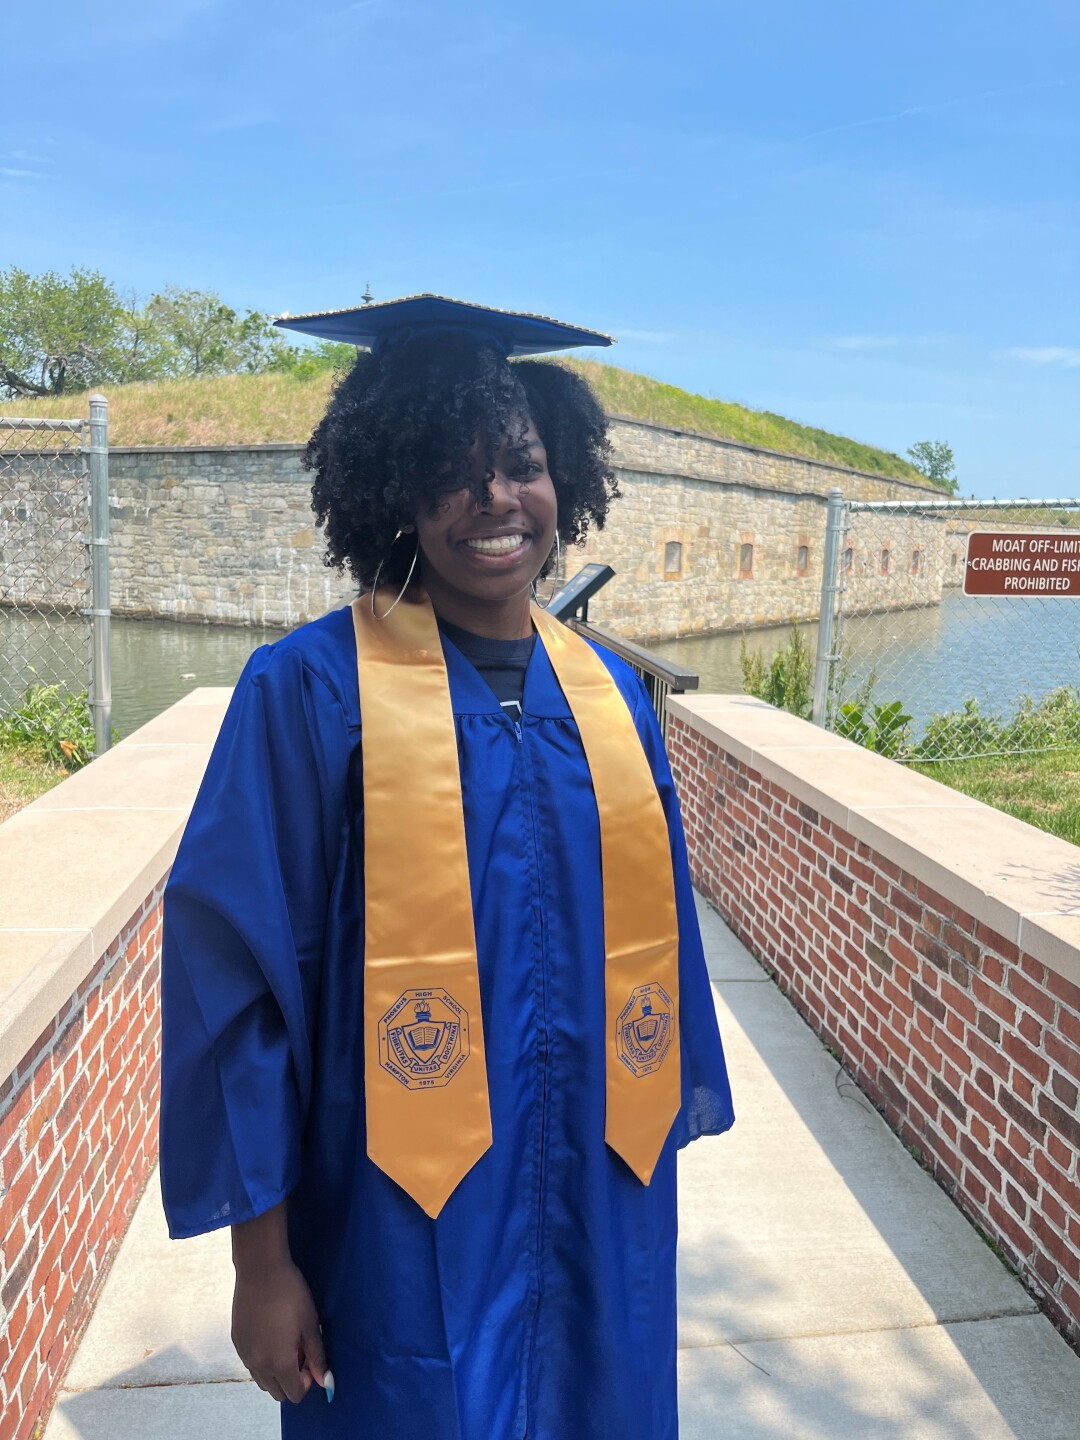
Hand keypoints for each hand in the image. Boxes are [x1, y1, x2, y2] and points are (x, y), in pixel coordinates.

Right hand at [230, 1204, 331, 1404]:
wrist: (261, 1270)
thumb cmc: (291, 1294)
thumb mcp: (310, 1324)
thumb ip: (317, 1356)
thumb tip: (324, 1381)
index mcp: (279, 1363)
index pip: (295, 1395)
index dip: (307, 1381)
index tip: (310, 1358)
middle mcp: (258, 1365)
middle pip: (277, 1392)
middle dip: (291, 1379)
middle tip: (299, 1350)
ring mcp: (244, 1355)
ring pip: (262, 1380)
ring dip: (275, 1371)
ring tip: (285, 1342)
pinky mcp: (236, 1342)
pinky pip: (250, 1364)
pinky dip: (262, 1359)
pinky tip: (270, 1333)